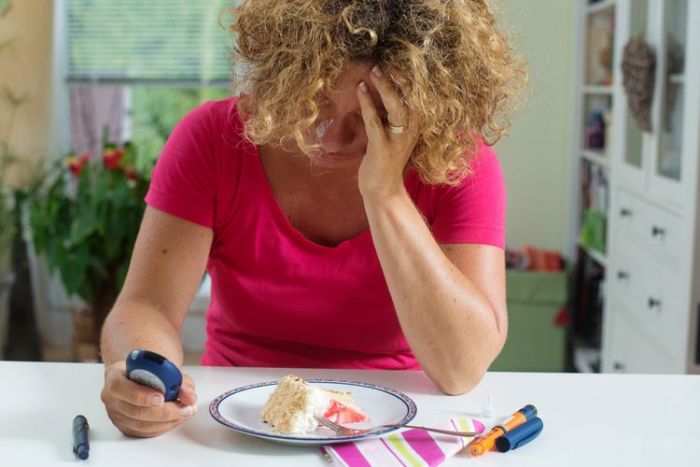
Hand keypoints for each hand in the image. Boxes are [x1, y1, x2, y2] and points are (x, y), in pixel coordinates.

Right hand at [101, 361, 197, 437]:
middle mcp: (112, 398)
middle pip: (135, 411)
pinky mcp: (125, 427)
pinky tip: (178, 418)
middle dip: (164, 412)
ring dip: (168, 421)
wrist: (138, 377)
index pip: (120, 387)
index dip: (141, 395)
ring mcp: (116, 415)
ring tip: (186, 412)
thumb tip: (189, 396)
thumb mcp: (163, 367)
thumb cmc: (147, 371)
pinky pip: (145, 432)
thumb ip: (178, 379)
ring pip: (141, 425)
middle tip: (184, 408)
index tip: (161, 397)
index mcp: (115, 377)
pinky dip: (165, 427)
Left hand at [356, 66, 418, 199]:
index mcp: (415, 125)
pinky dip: (367, 104)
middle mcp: (411, 131)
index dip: (408, 78)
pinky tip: (360, 91)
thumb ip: (388, 115)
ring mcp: (398, 140)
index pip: (417, 97)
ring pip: (396, 108)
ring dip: (385, 88)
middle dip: (398, 78)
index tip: (396, 60)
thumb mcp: (391, 134)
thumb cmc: (384, 160)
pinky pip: (375, 122)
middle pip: (410, 99)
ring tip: (373, 72)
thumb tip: (375, 88)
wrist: (382, 189)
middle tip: (382, 63)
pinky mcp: (382, 148)